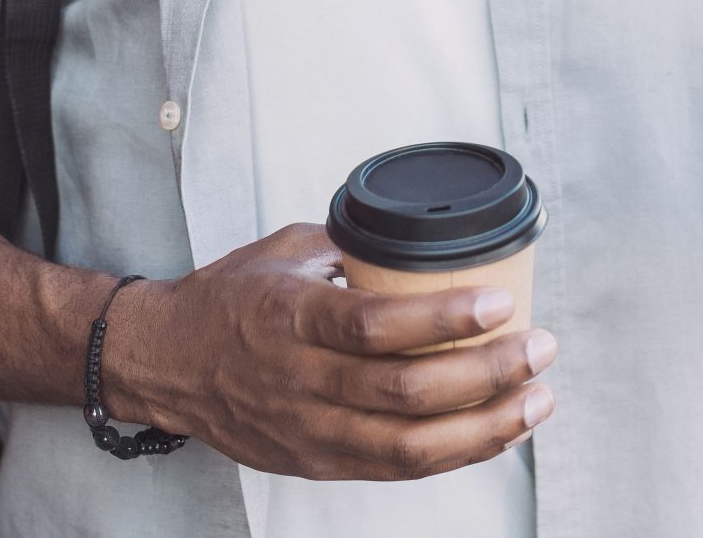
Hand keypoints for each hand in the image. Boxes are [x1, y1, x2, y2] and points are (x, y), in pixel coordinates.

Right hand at [99, 223, 556, 479]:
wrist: (163, 363)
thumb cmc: (226, 301)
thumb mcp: (284, 252)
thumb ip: (352, 245)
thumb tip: (419, 234)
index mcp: (291, 318)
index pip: (375, 325)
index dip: (442, 318)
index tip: (497, 300)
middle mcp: (300, 382)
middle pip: (406, 393)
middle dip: (487, 374)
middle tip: (539, 347)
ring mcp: (309, 431)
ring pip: (410, 445)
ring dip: (486, 425)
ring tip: (537, 398)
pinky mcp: (318, 462)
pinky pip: (397, 468)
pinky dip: (455, 452)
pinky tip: (496, 431)